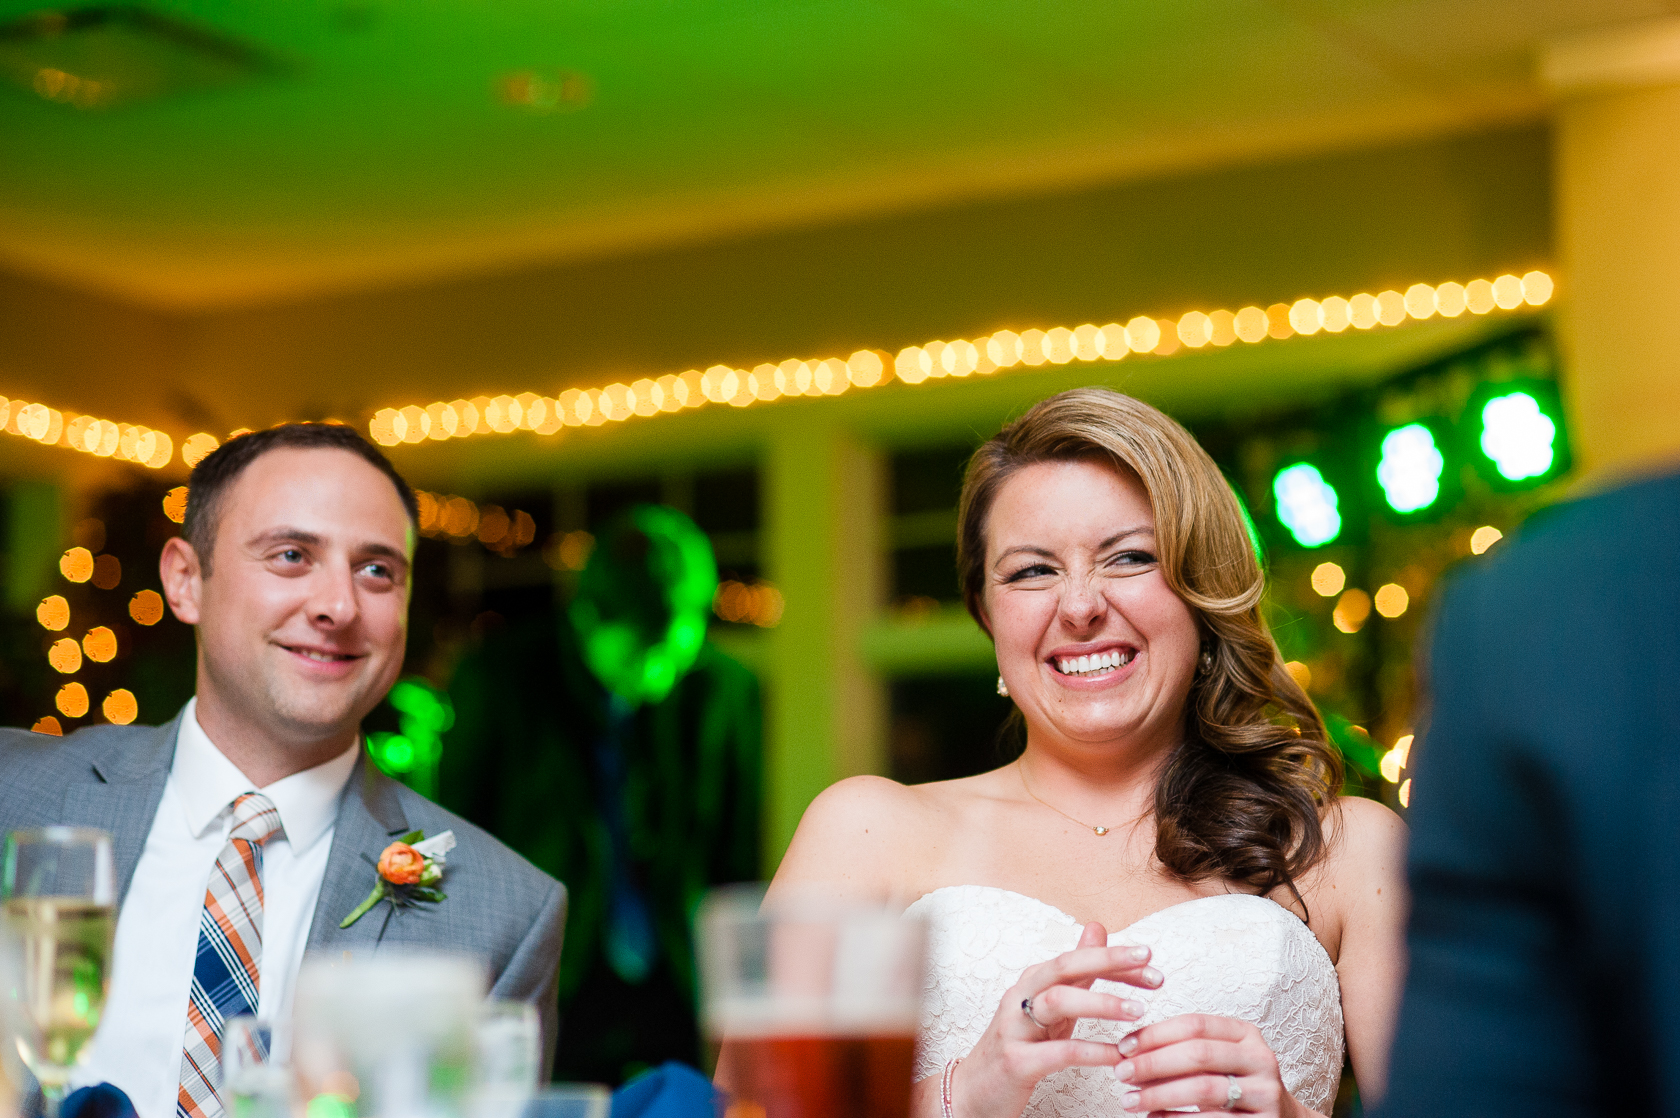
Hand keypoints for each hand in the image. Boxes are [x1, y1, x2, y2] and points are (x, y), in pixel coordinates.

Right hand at [947, 922, 1162, 1117]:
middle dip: (1108, 962)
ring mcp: (1015, 1027)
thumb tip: (1098, 928)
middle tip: (1151, 970)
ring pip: (1057, 1001)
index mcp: (1032, 981)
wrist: (975, 1091)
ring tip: (1138, 1011)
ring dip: (1101, 1003)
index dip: (1113, 956)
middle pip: (1064, 966)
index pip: (1076, 957)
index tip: (1150, 958)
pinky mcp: (1016, 1061)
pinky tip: (1118, 1056)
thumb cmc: (1018, 1046)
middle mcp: (1020, 996)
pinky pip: (1059, 1052)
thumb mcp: (1048, 1005)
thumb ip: (1076, 971)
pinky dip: (1092, 1051)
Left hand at [1113, 1014, 1316, 1117]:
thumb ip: (1181, 1049)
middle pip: (1198, 1054)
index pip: (1194, 1024)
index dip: (1155, 1034)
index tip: (1123, 1047)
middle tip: (1121, 1074)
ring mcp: (1265, 1093)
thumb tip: (1127, 1051)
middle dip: (1153, 1064)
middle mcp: (1260, 1059)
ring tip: (1131, 1101)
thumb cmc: (1234, 1085)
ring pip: (1203, 1089)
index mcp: (1246, 1034)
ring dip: (1159, 1094)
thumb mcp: (1216, 1059)